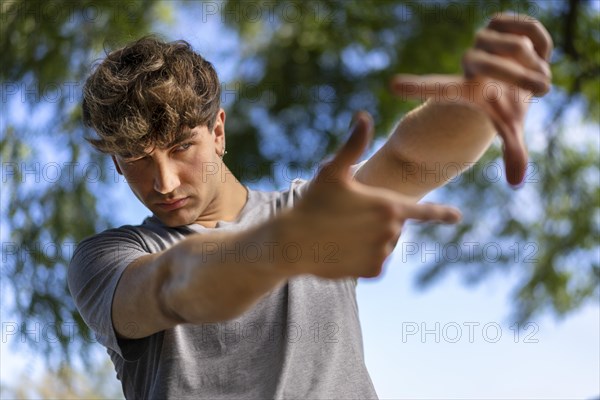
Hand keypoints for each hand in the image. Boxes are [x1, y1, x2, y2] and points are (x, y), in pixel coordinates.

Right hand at [281, 112, 461, 278]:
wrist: (293, 242)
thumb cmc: (313, 203)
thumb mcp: (332, 171)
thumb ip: (353, 145)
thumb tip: (363, 115)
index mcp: (388, 206)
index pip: (423, 211)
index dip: (441, 213)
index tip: (457, 217)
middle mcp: (391, 232)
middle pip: (394, 225)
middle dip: (376, 220)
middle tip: (348, 216)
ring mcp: (383, 253)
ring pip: (383, 244)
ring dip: (369, 239)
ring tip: (343, 232)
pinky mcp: (372, 271)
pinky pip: (375, 262)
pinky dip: (362, 257)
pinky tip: (343, 249)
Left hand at [391, 13, 552, 185]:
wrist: (521, 76)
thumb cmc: (508, 105)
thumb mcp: (510, 127)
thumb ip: (513, 153)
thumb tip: (516, 184)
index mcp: (464, 88)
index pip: (437, 87)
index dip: (418, 86)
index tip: (394, 86)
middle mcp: (469, 63)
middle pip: (488, 64)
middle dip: (518, 77)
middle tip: (540, 88)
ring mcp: (483, 41)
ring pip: (513, 47)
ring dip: (534, 63)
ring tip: (534, 70)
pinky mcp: (499, 22)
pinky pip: (525, 26)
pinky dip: (540, 39)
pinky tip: (537, 50)